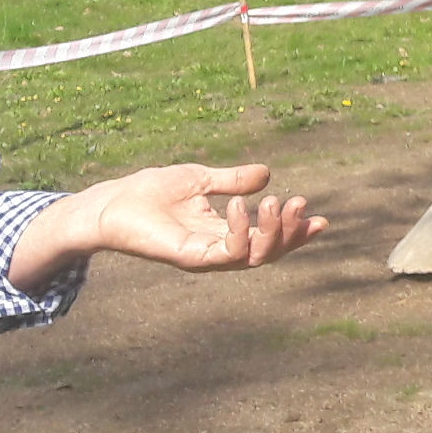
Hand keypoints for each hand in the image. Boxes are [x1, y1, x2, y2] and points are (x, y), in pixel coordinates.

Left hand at [7, 163, 325, 289]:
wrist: (111, 203)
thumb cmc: (148, 192)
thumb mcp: (200, 179)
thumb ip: (233, 180)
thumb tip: (268, 175)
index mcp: (223, 232)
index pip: (267, 238)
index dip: (295, 232)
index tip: (320, 219)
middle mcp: (218, 250)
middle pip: (268, 253)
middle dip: (290, 233)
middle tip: (299, 203)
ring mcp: (204, 257)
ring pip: (253, 258)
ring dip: (271, 233)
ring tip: (275, 202)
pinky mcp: (189, 258)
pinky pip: (226, 253)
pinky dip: (240, 232)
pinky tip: (242, 206)